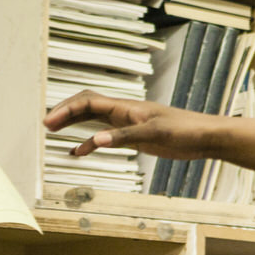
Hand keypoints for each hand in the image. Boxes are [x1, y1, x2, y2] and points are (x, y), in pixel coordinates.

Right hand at [45, 91, 219, 159]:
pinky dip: (91, 142)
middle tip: (46, 125)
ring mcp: (129, 123)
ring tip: (53, 132)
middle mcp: (125, 112)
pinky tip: (80, 152)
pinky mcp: (136, 136)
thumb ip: (125, 136)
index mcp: (127, 107)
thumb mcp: (156, 134)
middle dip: (64, 113)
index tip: (49, 123)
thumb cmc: (187, 130)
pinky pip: (107, 136)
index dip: (66, 109)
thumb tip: (95, 140)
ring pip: (94, 119)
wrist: (208, 137)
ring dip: (74, 124)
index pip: (88, 102)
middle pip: (87, 106)